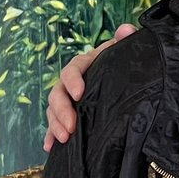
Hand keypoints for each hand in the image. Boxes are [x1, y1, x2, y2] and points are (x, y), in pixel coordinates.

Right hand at [43, 24, 136, 150]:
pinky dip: (51, 135)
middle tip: (71, 127)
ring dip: (55, 125)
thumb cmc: (124, 61)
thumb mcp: (126, 50)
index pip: (73, 69)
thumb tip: (126, 29)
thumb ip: (125, 40)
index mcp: (86, 64)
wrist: (127, 75)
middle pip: (58, 93)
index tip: (79, 94)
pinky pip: (56, 124)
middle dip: (61, 111)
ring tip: (63, 139)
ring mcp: (69, 98)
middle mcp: (73, 81)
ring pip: (54, 110)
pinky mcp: (70, 114)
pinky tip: (51, 148)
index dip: (73, 80)